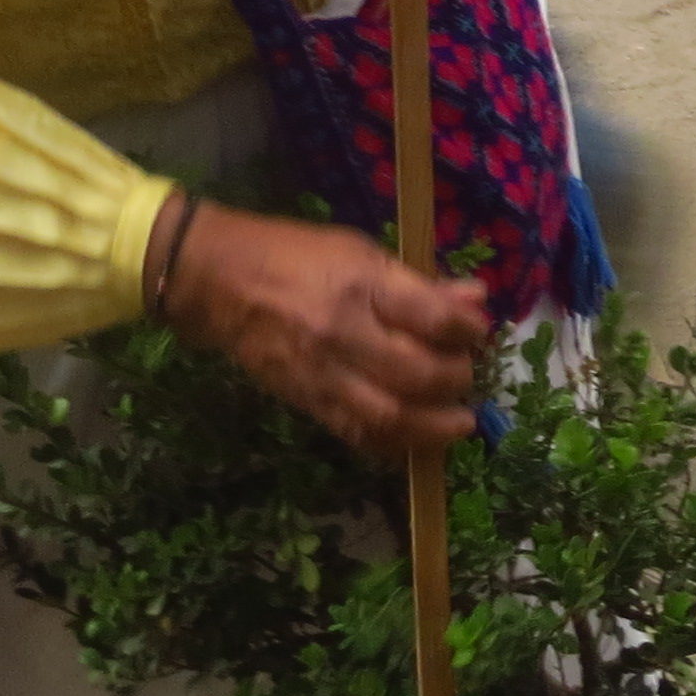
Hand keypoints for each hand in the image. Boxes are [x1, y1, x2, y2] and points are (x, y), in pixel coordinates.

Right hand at [164, 203, 487, 460]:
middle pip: (415, 373)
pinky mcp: (306, 401)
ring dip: (434, 426)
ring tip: (459, 423)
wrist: (217, 282)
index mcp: (360, 286)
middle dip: (455, 379)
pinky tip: (418, 440)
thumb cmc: (296, 256)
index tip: (479, 332)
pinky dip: (393, 443)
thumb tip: (475, 300)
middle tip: (468, 375)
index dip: (467, 330)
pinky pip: (356, 433)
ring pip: (388, 415)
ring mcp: (323, 373)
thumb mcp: (361, 252)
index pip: (430, 317)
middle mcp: (343, 334)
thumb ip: (419, 282)